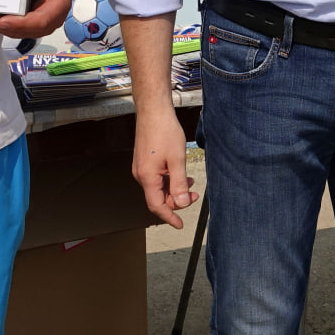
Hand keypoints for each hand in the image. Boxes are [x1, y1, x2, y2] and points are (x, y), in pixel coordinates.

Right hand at [131, 107, 197, 227]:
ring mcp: (141, 167)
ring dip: (174, 189)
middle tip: (194, 195)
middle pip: (158, 197)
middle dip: (176, 200)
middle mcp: (141, 174)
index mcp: (147, 177)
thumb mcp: (177, 160)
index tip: (179, 224)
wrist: (153, 110)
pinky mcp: (144, 161)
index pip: (157, 206)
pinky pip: (157, 178)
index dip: (169, 217)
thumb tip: (182, 202)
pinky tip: (180, 173)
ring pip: (159, 187)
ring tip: (191, 182)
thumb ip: (179, 184)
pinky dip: (169, 180)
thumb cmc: (164, 130)